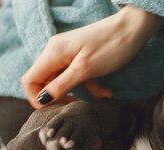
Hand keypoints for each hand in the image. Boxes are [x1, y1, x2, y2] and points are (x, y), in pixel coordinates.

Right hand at [21, 6, 163, 107]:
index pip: (29, 81)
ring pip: (64, 82)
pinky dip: (91, 87)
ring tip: (100, 96)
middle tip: (77, 105)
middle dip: (60, 97)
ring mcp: (68, 55)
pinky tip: (106, 92)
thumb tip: (42, 100)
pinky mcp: (81, 58)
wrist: (134, 29)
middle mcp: (56, 52)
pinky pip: (77, 77)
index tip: (57, 107)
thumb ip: (61, 85)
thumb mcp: (85, 70)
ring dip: (80, 93)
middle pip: (45, 83)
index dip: (39, 99)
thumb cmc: (111, 46)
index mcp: (52, 53)